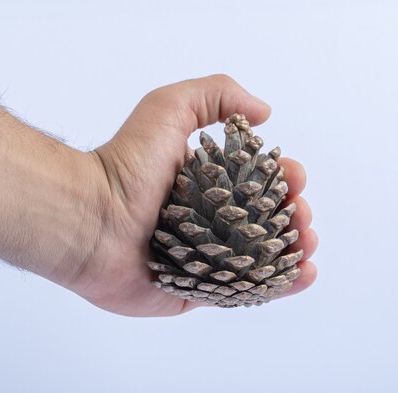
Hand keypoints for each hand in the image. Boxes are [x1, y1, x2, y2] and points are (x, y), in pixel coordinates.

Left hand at [71, 75, 317, 315]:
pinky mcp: (197, 291)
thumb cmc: (128, 164)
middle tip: (301, 217)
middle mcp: (208, 220)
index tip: (293, 178)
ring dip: (293, 250)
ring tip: (306, 246)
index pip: (257, 181)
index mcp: (207, 183)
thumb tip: (264, 112)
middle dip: (293, 216)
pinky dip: (279, 286)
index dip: (283, 178)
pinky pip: (244, 292)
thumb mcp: (170, 107)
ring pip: (261, 258)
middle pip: (265, 220)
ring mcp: (205, 258)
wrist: (91, 220)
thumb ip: (217, 95)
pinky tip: (302, 275)